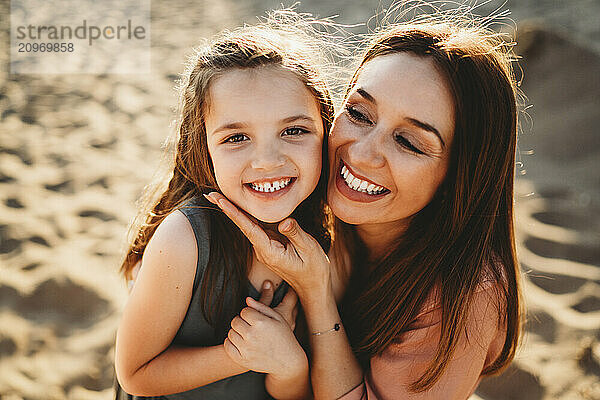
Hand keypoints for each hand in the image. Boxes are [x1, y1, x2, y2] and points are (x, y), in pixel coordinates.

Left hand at [204, 192, 331, 299]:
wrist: (313, 288)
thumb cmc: (314, 269)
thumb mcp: (310, 249)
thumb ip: (295, 234)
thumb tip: (284, 220)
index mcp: (270, 251)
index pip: (249, 228)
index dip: (234, 213)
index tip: (220, 202)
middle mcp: (263, 250)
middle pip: (243, 225)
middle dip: (226, 209)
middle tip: (209, 194)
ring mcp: (265, 249)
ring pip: (249, 226)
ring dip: (235, 211)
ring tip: (218, 197)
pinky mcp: (269, 246)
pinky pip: (258, 228)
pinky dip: (246, 217)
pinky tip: (238, 208)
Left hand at [223, 283, 306, 379]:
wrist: (287, 361)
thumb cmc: (284, 337)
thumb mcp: (278, 318)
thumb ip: (261, 306)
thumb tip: (247, 299)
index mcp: (261, 323)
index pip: (244, 311)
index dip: (249, 313)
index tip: (255, 318)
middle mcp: (251, 335)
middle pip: (235, 321)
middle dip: (242, 321)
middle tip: (250, 326)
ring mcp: (246, 348)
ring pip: (231, 333)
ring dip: (237, 332)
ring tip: (247, 334)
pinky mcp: (242, 359)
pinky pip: (227, 346)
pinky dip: (231, 342)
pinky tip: (241, 342)